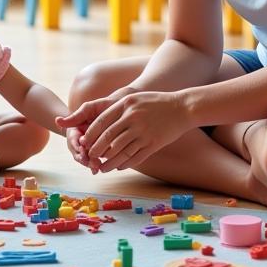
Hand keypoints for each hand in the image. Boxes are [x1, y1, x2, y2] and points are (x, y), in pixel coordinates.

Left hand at [60, 89, 185, 171]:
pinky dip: (125, 164)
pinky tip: (118, 167)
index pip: (102, 121)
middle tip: (89, 157)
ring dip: (109, 161)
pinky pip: (136, 156)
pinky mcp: (154, 143)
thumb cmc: (156, 103)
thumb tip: (100, 122)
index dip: (91, 134)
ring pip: (121, 150)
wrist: (182, 107)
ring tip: (101, 167)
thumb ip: (118, 109)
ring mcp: (144, 131)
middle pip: (109, 137)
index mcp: (126, 104)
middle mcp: (133, 117)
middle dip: (96, 149)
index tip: (84, 142)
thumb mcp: (135, 99)